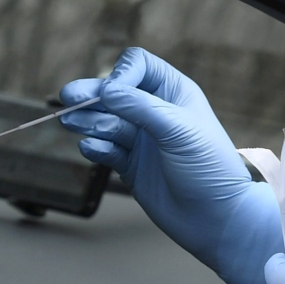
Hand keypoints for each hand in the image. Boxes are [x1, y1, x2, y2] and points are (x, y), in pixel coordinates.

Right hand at [58, 48, 281, 283]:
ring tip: (72, 122)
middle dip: (92, 95)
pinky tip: (90, 148)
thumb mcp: (178, 129)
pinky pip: (106, 149)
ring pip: (106, 120)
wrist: (216, 218)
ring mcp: (142, 139)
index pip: (137, 66)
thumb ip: (140, 107)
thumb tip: (106, 90)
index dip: (120, 74)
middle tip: (68, 98)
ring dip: (89, 120)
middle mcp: (155, 111)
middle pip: (114, 93)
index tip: (111, 93)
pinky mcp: (131, 165)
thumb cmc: (210, 168)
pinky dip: (96, 147)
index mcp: (173, 92)